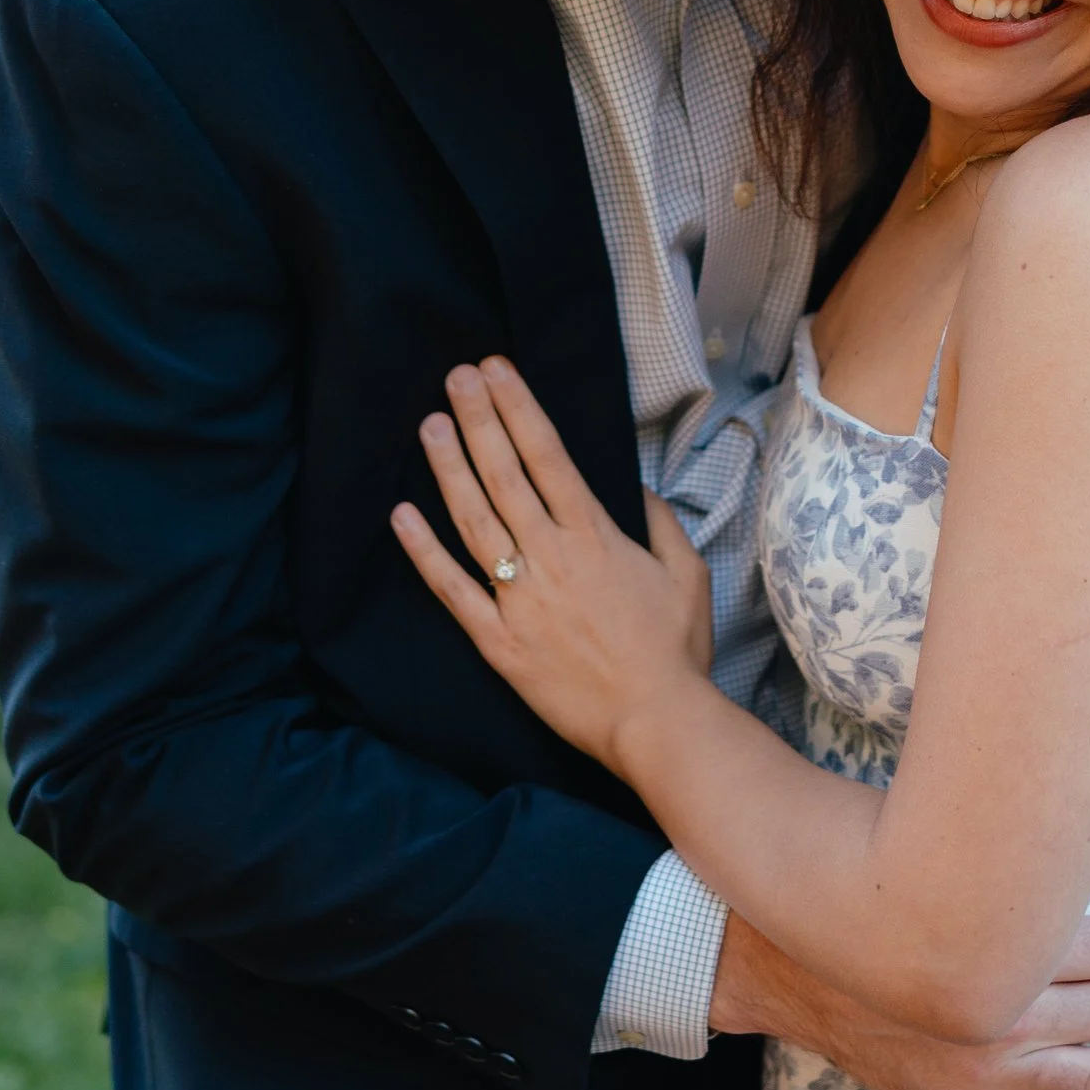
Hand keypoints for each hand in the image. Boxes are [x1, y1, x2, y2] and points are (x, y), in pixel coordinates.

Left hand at [393, 356, 711, 772]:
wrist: (655, 720)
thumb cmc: (676, 650)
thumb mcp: (688, 573)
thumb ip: (659, 523)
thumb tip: (635, 488)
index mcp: (595, 536)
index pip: (547, 455)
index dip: (518, 407)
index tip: (496, 370)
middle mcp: (550, 557)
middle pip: (504, 475)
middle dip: (478, 420)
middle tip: (455, 377)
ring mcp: (519, 598)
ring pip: (473, 520)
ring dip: (448, 468)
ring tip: (429, 425)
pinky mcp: (498, 641)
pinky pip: (452, 591)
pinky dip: (424, 553)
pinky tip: (401, 516)